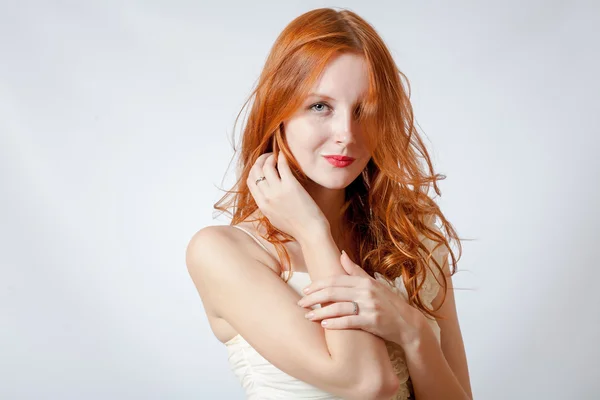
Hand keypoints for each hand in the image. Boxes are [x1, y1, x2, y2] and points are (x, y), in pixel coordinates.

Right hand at [247, 152, 326, 239]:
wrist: (310, 232)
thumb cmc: (297, 227)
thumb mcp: (275, 218)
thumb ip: (268, 205)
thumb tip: (268, 193)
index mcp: (262, 205)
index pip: (250, 182)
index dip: (254, 170)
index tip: (261, 166)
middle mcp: (267, 197)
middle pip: (255, 172)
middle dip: (260, 161)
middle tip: (268, 157)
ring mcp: (278, 191)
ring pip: (266, 167)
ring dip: (270, 157)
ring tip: (276, 156)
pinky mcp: (291, 186)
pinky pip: (282, 166)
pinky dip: (281, 157)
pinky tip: (284, 155)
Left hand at [297, 251, 430, 348]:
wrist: (408, 323)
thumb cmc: (388, 303)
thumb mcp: (374, 284)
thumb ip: (356, 271)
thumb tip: (341, 254)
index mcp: (365, 281)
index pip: (336, 279)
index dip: (319, 284)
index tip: (306, 289)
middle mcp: (367, 292)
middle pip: (333, 291)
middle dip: (314, 297)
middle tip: (301, 303)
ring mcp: (370, 306)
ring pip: (338, 307)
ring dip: (321, 312)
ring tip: (308, 316)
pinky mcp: (372, 322)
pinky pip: (349, 322)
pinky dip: (335, 323)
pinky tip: (324, 325)